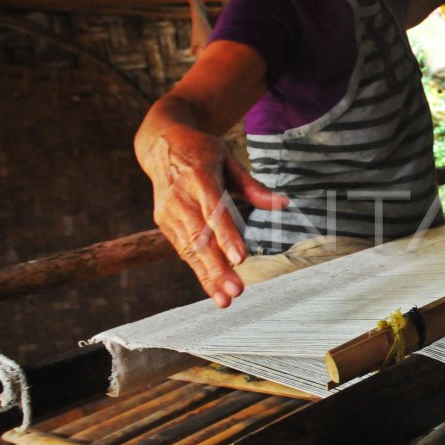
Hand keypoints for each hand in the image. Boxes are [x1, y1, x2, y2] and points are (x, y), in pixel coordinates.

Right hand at [146, 128, 287, 307]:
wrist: (161, 144)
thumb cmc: (202, 152)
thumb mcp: (229, 158)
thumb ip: (253, 186)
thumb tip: (284, 203)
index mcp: (199, 178)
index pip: (213, 211)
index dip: (226, 236)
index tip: (240, 258)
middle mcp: (180, 199)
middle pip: (199, 238)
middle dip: (217, 268)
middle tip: (236, 291)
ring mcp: (169, 213)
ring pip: (189, 250)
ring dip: (207, 276)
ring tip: (225, 300)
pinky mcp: (165, 223)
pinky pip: (184, 251)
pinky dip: (199, 271)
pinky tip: (214, 289)